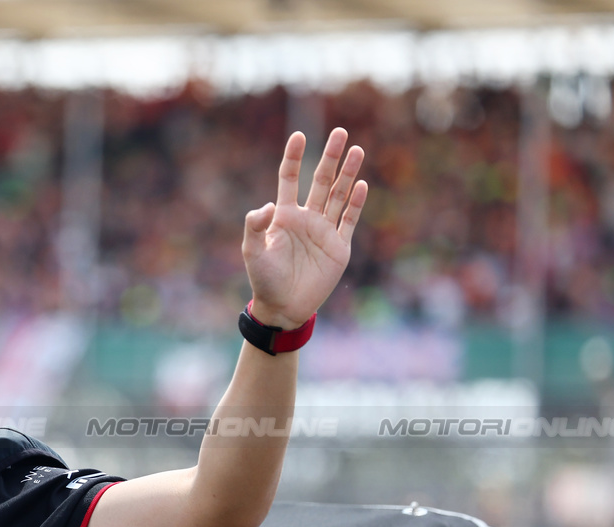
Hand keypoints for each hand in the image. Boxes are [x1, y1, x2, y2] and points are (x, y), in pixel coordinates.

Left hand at [241, 128, 367, 328]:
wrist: (284, 307)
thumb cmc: (264, 279)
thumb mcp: (252, 252)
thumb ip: (255, 227)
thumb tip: (269, 205)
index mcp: (284, 216)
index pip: (289, 178)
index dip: (293, 157)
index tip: (298, 135)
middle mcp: (306, 218)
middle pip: (320, 180)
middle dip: (329, 157)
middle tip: (340, 132)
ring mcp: (324, 231)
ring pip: (338, 195)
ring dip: (347, 173)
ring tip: (357, 150)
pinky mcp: (339, 247)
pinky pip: (348, 220)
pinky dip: (355, 203)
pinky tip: (361, 184)